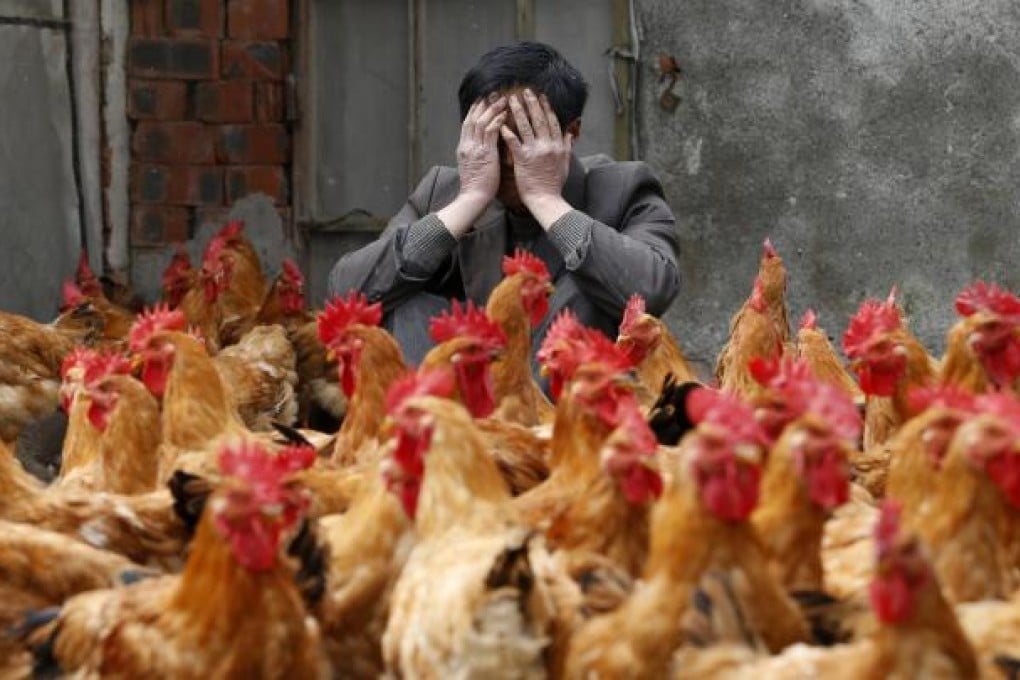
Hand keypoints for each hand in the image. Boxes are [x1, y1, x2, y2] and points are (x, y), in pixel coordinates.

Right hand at [455, 96, 507, 204]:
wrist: (473, 197)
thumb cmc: (476, 186)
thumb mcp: (472, 166)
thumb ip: (476, 153)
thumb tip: (483, 146)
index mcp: (463, 148)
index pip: (468, 124)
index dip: (475, 111)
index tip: (482, 101)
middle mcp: (467, 145)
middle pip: (473, 118)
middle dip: (483, 104)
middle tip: (493, 94)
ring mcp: (475, 148)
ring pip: (481, 121)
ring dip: (492, 109)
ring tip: (503, 99)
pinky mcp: (485, 153)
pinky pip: (490, 132)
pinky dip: (497, 121)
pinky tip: (505, 114)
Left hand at [501, 89, 573, 223]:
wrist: (546, 199)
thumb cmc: (554, 184)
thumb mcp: (565, 164)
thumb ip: (567, 147)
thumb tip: (570, 134)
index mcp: (558, 145)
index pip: (552, 121)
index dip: (546, 107)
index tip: (542, 96)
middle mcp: (547, 145)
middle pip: (539, 119)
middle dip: (532, 103)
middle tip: (525, 91)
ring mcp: (535, 151)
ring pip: (526, 127)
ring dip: (518, 111)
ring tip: (511, 100)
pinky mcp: (523, 159)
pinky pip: (514, 142)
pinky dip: (507, 132)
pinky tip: (501, 123)